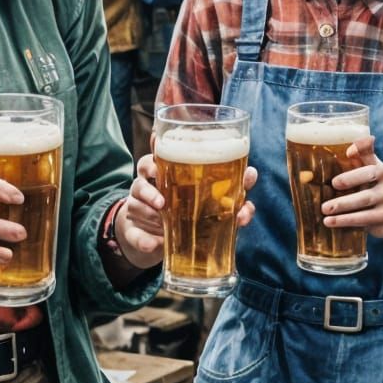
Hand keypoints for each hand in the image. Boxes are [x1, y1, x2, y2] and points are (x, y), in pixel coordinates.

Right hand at [120, 152, 258, 261]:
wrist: (155, 242)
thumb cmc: (186, 215)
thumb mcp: (206, 206)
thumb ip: (229, 197)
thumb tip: (249, 187)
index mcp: (165, 174)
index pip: (159, 153)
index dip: (158, 144)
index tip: (159, 138)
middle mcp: (148, 185)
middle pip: (144, 168)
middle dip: (152, 172)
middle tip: (165, 189)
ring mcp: (138, 207)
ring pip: (137, 198)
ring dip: (148, 203)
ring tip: (161, 209)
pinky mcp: (133, 232)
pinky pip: (135, 235)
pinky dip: (144, 239)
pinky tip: (153, 243)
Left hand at [326, 137, 382, 254]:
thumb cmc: (374, 189)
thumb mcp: (369, 173)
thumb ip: (358, 159)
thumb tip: (347, 147)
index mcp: (378, 168)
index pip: (370, 156)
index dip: (361, 150)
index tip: (349, 151)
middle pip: (368, 176)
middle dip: (349, 179)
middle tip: (332, 184)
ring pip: (364, 201)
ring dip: (343, 205)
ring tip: (324, 210)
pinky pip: (364, 219)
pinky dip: (346, 221)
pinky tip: (330, 222)